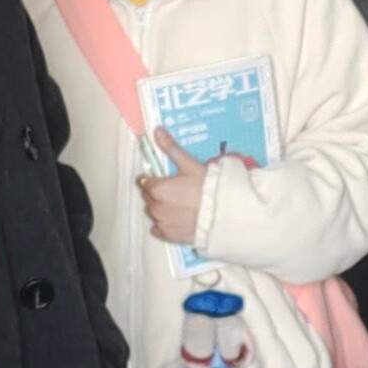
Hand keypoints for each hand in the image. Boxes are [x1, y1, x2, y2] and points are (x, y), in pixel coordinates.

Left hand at [138, 126, 210, 245]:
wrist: (223, 214)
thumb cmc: (207, 187)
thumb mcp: (190, 165)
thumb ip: (171, 149)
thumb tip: (157, 130)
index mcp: (157, 188)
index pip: (144, 181)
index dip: (152, 179)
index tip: (163, 179)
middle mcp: (155, 207)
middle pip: (148, 197)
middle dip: (156, 193)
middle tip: (174, 191)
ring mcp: (161, 223)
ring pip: (153, 213)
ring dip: (160, 208)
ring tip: (178, 205)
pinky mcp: (169, 236)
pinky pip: (159, 229)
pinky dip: (164, 224)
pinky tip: (177, 219)